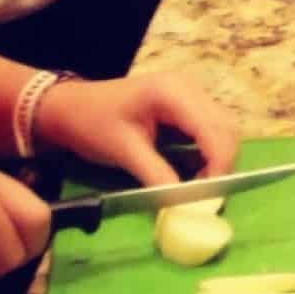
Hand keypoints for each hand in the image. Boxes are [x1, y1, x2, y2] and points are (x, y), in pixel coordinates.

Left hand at [33, 68, 241, 185]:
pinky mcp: (187, 103)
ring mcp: (190, 93)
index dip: (219, 164)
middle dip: (223, 163)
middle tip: (207, 195)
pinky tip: (196, 171)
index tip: (211, 197)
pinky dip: (209, 151)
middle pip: (226, 127)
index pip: (214, 130)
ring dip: (218, 158)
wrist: (68, 107)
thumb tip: (184, 206)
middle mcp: (190, 87)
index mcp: (174, 93)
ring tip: (200, 185)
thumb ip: (158, 176)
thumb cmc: (91, 124)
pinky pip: (210, 127)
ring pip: (223, 127)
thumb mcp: (124, 152)